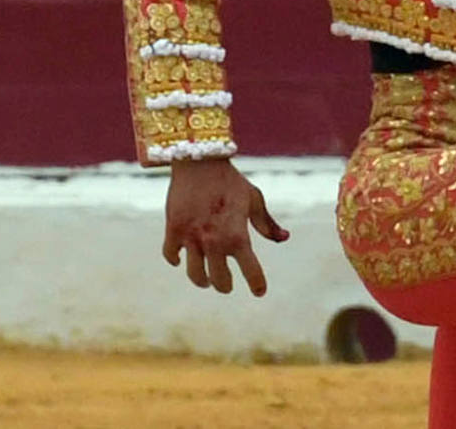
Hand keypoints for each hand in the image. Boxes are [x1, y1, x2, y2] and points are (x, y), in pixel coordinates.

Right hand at [162, 158, 289, 295]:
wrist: (200, 162)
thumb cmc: (231, 181)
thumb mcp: (253, 200)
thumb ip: (267, 224)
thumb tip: (284, 238)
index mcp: (238, 236)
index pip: (251, 270)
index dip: (257, 284)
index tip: (260, 292)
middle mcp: (214, 242)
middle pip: (219, 279)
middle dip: (225, 285)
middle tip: (228, 286)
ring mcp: (192, 238)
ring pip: (195, 274)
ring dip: (202, 280)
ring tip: (207, 280)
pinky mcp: (173, 230)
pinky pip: (172, 255)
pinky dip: (177, 261)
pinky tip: (182, 260)